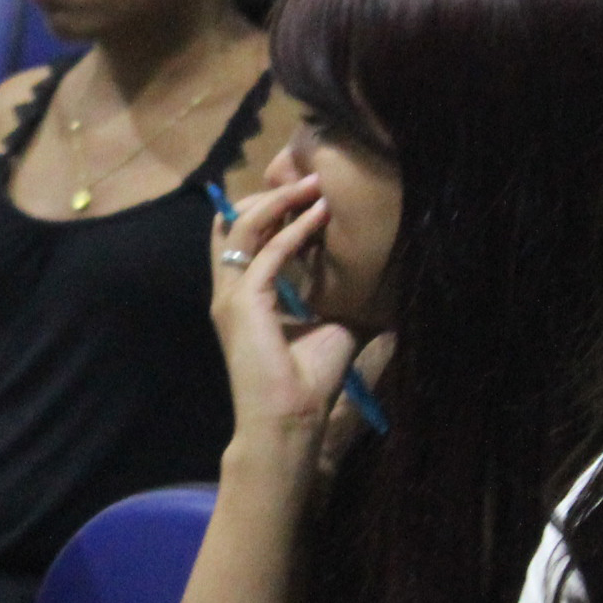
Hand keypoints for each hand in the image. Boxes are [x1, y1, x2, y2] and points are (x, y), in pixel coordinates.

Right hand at [209, 174, 354, 457]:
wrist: (289, 422)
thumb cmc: (307, 383)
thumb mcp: (327, 326)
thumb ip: (334, 298)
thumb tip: (373, 280)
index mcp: (242, 297)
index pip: (239, 236)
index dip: (268, 209)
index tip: (308, 194)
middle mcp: (229, 291)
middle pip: (232, 221)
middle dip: (270, 194)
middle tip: (311, 180)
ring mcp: (231, 296)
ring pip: (241, 226)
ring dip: (280, 201)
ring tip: (315, 186)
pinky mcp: (243, 304)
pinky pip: (267, 252)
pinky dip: (295, 229)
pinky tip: (321, 215)